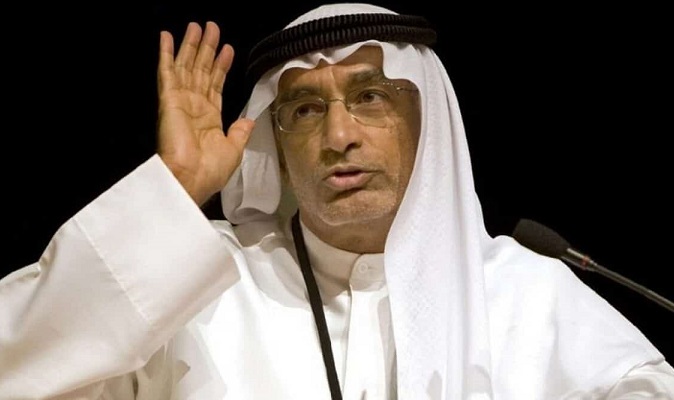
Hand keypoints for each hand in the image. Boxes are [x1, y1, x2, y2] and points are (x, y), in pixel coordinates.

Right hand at [157, 21, 253, 205]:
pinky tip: (167, 36)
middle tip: (212, 27)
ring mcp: (180, 101)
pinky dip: (166, 54)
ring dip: (191, 45)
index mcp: (210, 118)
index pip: (216, 85)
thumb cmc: (210, 170)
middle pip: (201, 70)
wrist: (190, 179)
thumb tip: (249, 120)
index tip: (228, 49)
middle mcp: (195, 106)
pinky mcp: (168, 100)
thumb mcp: (234, 150)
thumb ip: (240, 132)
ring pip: (187, 66)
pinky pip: (167, 72)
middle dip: (207, 49)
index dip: (221, 66)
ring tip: (197, 25)